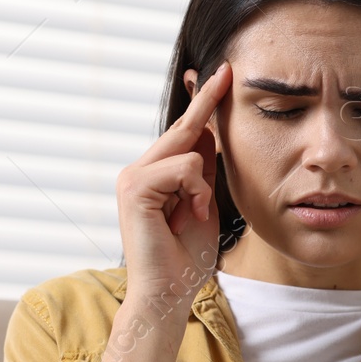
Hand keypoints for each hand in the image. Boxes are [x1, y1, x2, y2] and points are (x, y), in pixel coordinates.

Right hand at [117, 62, 230, 313]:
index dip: (201, 102)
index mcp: (156, 174)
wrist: (168, 291)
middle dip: (207, 102)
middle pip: (183, 128)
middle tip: (227, 70)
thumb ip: (204, 172)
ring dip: (203, 185)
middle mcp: (140, 170)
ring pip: (188, 150)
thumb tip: (212, 133)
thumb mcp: (203, 204)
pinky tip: (188, 215)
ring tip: (195, 213)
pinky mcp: (135, 187)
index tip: (218, 73)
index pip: (183, 132)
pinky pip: (184, 168)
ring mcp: (133, 176)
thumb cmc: (185, 256)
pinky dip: (196, 192)